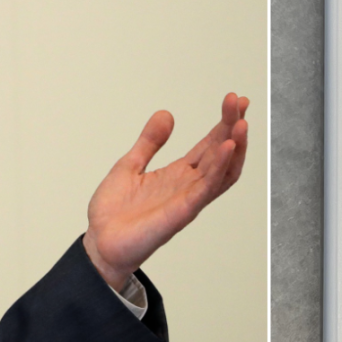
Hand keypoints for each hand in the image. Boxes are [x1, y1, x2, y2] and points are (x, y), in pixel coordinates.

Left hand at [83, 93, 248, 290]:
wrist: (100, 242)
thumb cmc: (115, 212)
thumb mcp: (130, 165)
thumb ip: (149, 142)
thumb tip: (166, 114)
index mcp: (178, 174)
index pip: (209, 145)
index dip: (223, 123)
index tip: (235, 100)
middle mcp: (189, 186)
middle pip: (221, 153)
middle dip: (232, 126)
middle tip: (240, 100)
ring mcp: (188, 199)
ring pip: (222, 171)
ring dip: (234, 146)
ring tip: (241, 121)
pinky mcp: (182, 212)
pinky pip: (207, 188)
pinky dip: (219, 166)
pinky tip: (227, 146)